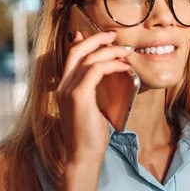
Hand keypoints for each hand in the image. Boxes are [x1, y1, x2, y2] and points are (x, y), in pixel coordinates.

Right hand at [57, 30, 133, 164]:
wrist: (83, 156)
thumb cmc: (91, 137)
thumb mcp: (93, 110)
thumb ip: (96, 93)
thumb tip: (109, 79)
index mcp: (64, 88)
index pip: (72, 57)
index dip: (85, 42)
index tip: (104, 38)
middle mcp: (63, 86)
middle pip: (77, 50)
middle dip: (97, 39)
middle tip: (114, 34)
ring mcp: (68, 90)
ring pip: (89, 58)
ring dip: (110, 51)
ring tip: (126, 51)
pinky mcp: (79, 96)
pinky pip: (96, 70)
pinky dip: (112, 64)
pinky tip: (125, 67)